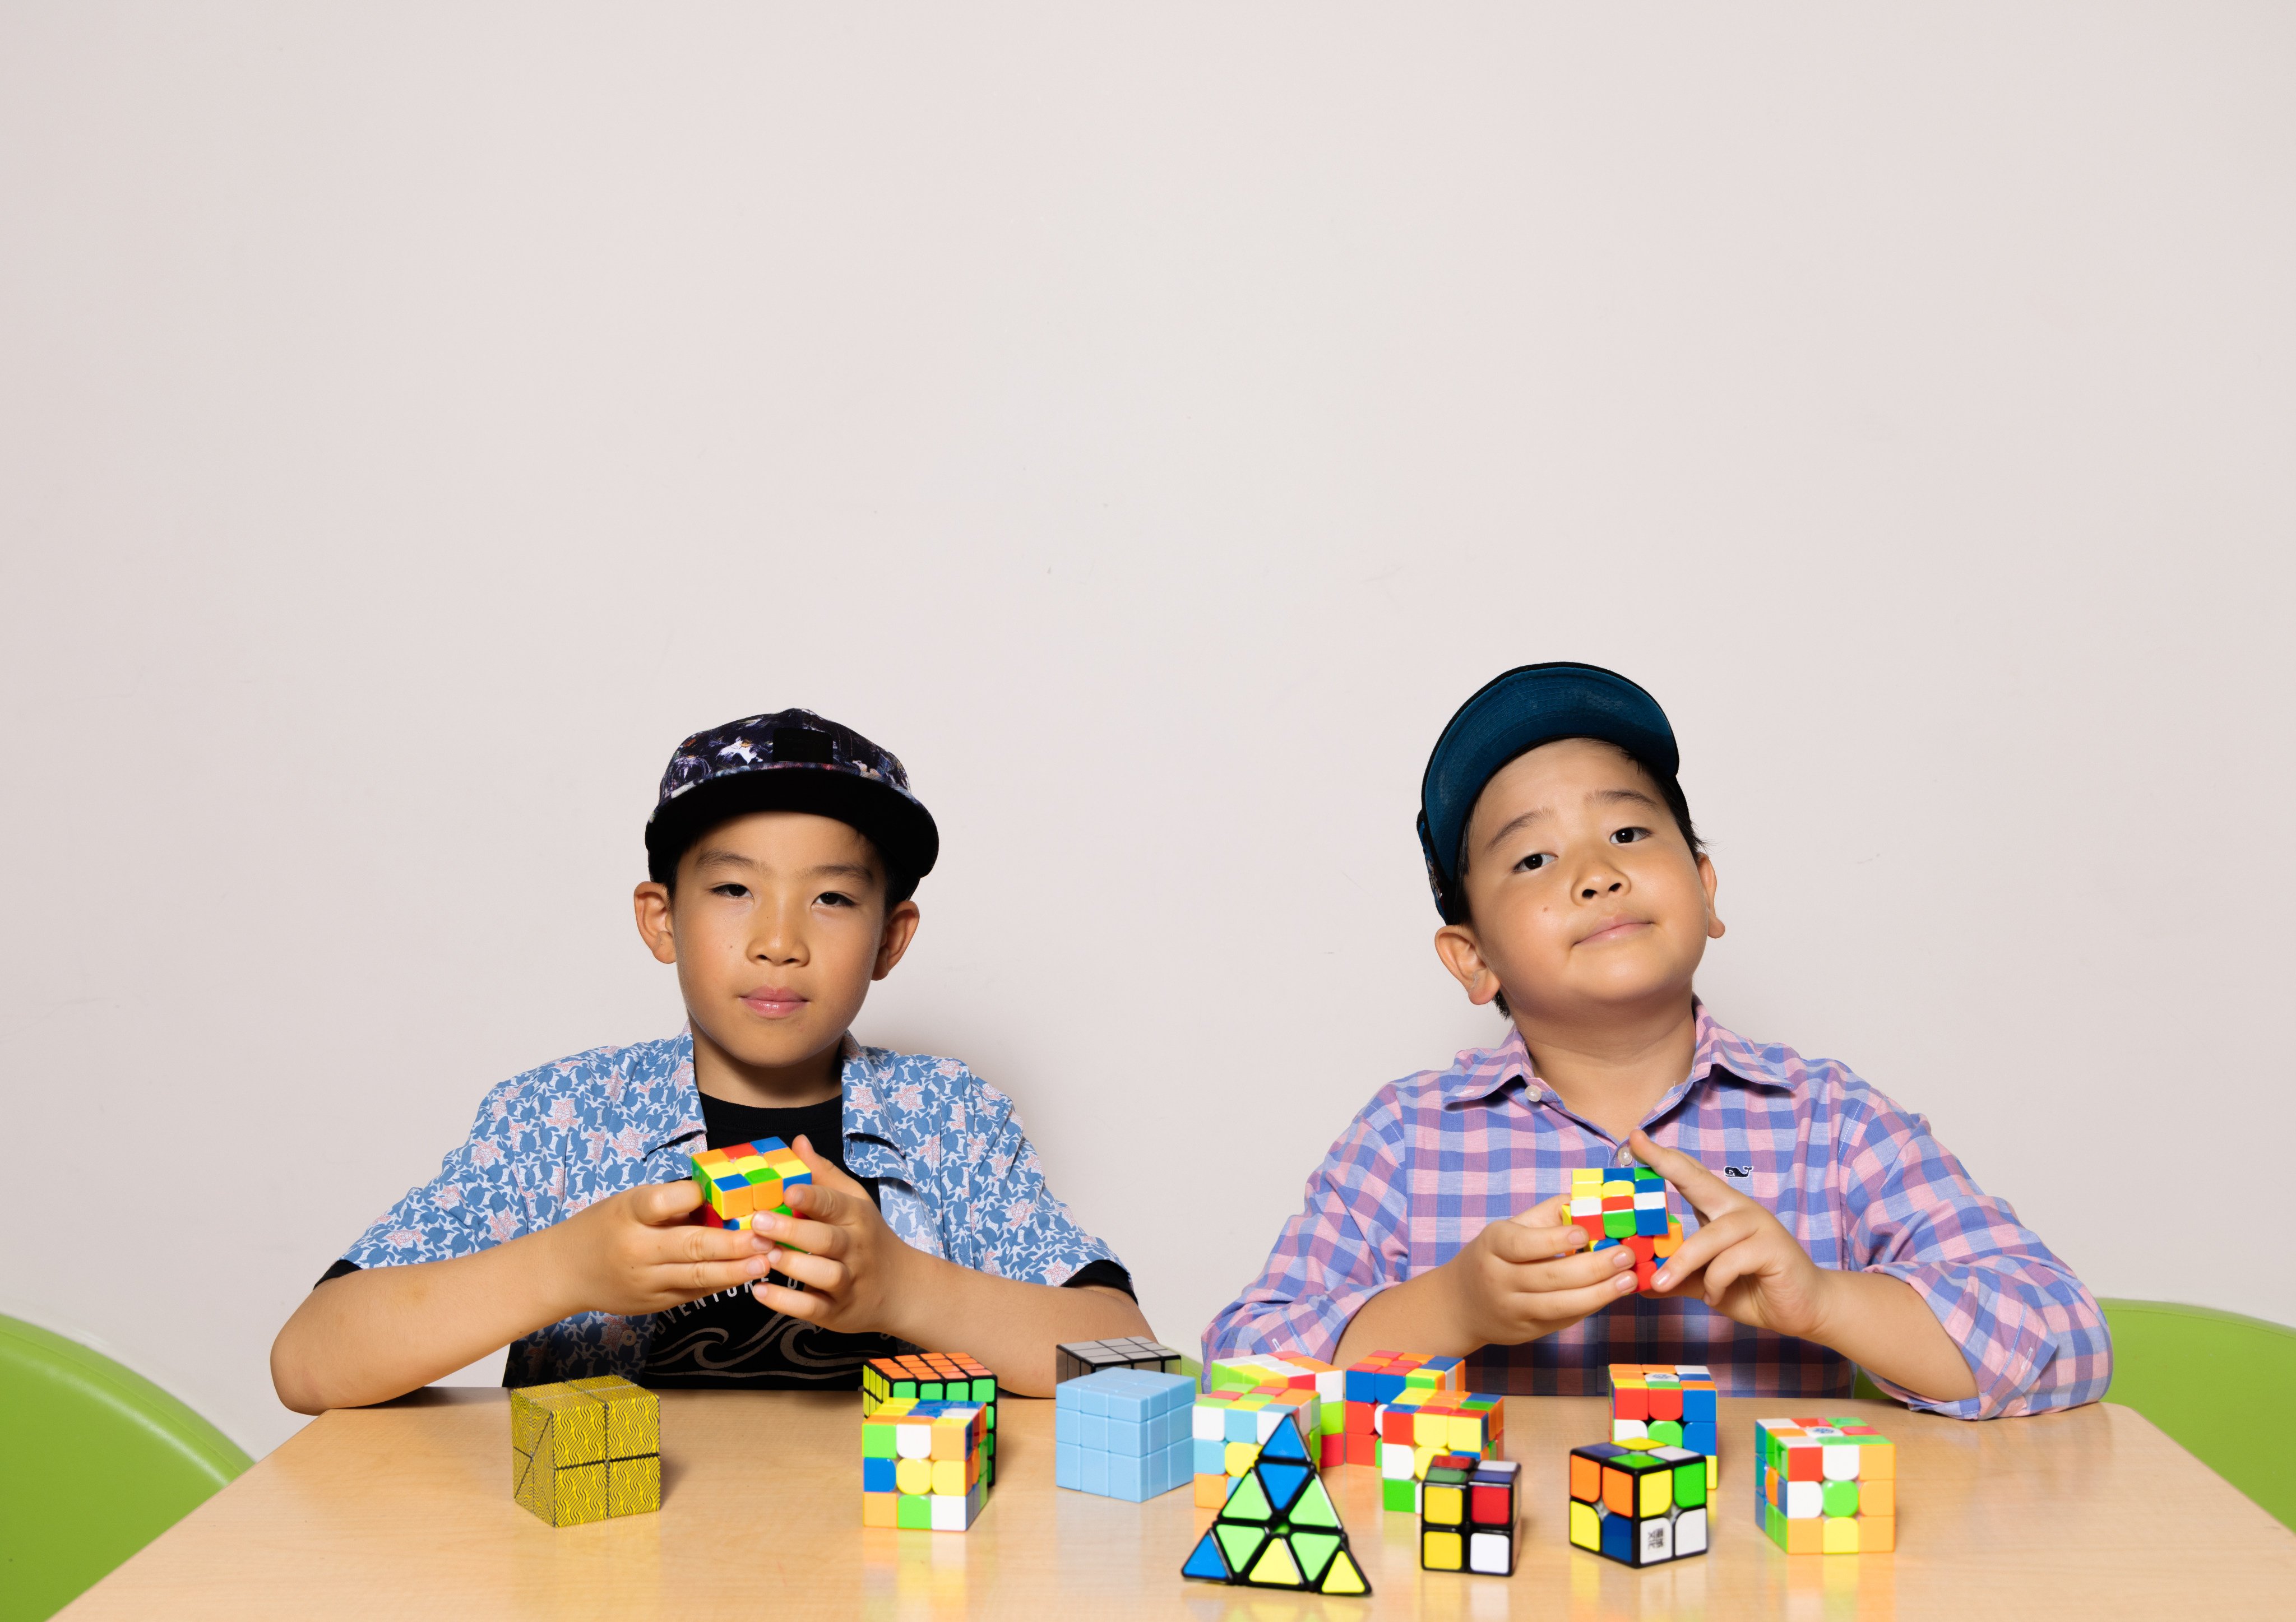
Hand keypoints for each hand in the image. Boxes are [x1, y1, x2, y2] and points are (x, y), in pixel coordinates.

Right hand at [547, 1178, 777, 1316]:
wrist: (566, 1272)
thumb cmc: (606, 1226)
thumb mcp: (629, 1203)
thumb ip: (670, 1202)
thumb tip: (721, 1195)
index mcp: (629, 1213)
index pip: (664, 1201)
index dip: (696, 1196)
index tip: (727, 1190)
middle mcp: (637, 1250)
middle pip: (690, 1245)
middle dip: (733, 1243)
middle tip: (766, 1237)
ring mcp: (646, 1282)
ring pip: (697, 1276)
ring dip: (736, 1269)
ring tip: (766, 1261)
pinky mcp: (654, 1304)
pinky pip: (694, 1293)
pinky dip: (721, 1283)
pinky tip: (746, 1275)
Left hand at [746, 1136, 922, 1334]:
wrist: (900, 1288)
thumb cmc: (866, 1238)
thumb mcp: (854, 1201)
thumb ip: (823, 1174)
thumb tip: (797, 1142)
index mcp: (857, 1217)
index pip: (835, 1204)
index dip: (812, 1197)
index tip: (787, 1191)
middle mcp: (855, 1249)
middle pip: (826, 1240)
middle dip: (792, 1231)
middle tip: (759, 1222)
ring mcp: (848, 1282)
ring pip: (824, 1274)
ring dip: (792, 1265)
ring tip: (763, 1255)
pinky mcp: (837, 1311)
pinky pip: (812, 1308)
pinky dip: (786, 1302)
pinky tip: (760, 1291)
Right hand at [1441, 1191, 1644, 1347]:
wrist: (1462, 1303)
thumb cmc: (1494, 1256)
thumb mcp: (1510, 1228)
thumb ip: (1548, 1214)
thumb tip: (1590, 1200)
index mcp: (1492, 1246)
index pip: (1522, 1244)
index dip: (1554, 1240)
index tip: (1584, 1233)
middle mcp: (1498, 1280)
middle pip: (1548, 1277)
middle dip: (1593, 1267)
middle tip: (1625, 1255)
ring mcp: (1512, 1310)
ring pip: (1559, 1304)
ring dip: (1600, 1293)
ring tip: (1628, 1279)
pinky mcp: (1526, 1332)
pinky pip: (1563, 1319)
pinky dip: (1590, 1306)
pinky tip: (1611, 1294)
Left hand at [1632, 1129, 1833, 1338]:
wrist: (1807, 1310)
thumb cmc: (1755, 1289)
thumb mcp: (1707, 1283)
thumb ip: (1679, 1277)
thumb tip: (1641, 1279)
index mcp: (1722, 1210)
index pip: (1690, 1178)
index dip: (1663, 1158)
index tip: (1636, 1139)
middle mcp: (1740, 1209)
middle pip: (1699, 1181)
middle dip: (1666, 1163)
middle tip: (1636, 1145)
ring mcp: (1758, 1225)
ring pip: (1709, 1237)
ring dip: (1681, 1263)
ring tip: (1662, 1283)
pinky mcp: (1773, 1247)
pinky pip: (1729, 1262)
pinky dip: (1715, 1283)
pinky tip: (1716, 1296)